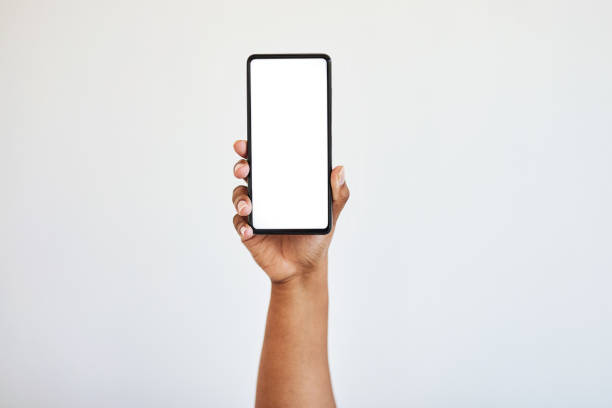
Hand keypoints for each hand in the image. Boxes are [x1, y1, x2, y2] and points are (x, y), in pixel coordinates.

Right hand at [232, 140, 349, 282]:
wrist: (304, 268)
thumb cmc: (316, 237)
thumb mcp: (331, 214)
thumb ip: (338, 193)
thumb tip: (340, 169)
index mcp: (284, 183)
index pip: (268, 159)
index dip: (255, 148)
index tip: (248, 144)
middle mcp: (266, 194)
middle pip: (247, 173)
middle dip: (241, 166)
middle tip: (245, 169)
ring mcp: (255, 211)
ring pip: (239, 195)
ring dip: (240, 198)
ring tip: (247, 207)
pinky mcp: (248, 230)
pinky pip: (239, 223)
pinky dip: (242, 225)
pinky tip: (250, 230)